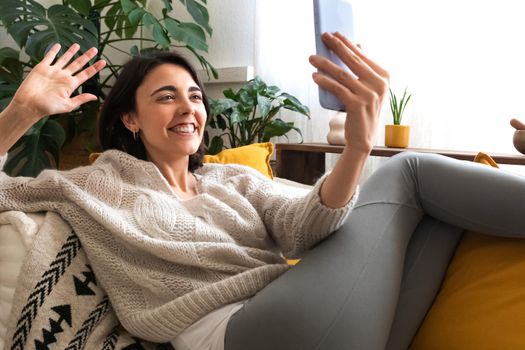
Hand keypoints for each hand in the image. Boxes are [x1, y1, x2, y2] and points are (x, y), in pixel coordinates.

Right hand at [10, 43, 105, 121]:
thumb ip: (81, 99)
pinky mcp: (42, 67)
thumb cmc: (48, 107)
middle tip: (95, 49)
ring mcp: (53, 71)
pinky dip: (54, 51)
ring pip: (65, 58)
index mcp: (71, 84)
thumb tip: (95, 97)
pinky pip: (49, 57)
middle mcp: (64, 76)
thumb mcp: (68, 105)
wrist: (30, 104)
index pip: (86, 74)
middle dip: (87, 56)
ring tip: (78, 45)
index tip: (103, 62)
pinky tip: (58, 45)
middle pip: (78, 64)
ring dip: (71, 52)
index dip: (95, 68)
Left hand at [309, 32, 388, 152]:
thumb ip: (365, 70)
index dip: (348, 44)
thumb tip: (356, 46)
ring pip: (342, 74)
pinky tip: (315, 76)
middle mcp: (379, 85)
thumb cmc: (363, 112)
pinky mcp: (357, 105)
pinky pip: (337, 88)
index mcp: (384, 78)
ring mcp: (369, 95)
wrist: (363, 139)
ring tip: (312, 58)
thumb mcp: (369, 89)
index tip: (335, 34)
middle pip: (353, 61)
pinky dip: (324, 81)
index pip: (363, 56)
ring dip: (324, 63)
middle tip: (323, 37)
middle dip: (336, 46)